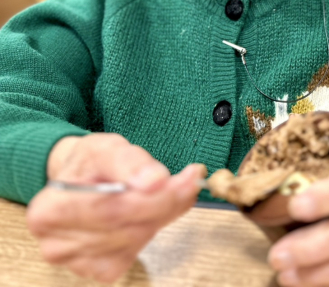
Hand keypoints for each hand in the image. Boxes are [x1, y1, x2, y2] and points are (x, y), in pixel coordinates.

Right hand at [27, 133, 205, 282]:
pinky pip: (135, 252)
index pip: (109, 209)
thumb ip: (129, 161)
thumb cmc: (88, 163)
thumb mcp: (105, 147)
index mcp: (50, 208)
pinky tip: (153, 211)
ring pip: (134, 240)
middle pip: (124, 227)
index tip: (183, 180)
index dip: (150, 198)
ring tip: (174, 189)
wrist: (78, 180)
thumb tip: (154, 180)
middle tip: (190, 182)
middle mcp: (56, 243)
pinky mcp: (98, 270)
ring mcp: (77, 262)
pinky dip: (152, 229)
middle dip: (164, 203)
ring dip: (162, 215)